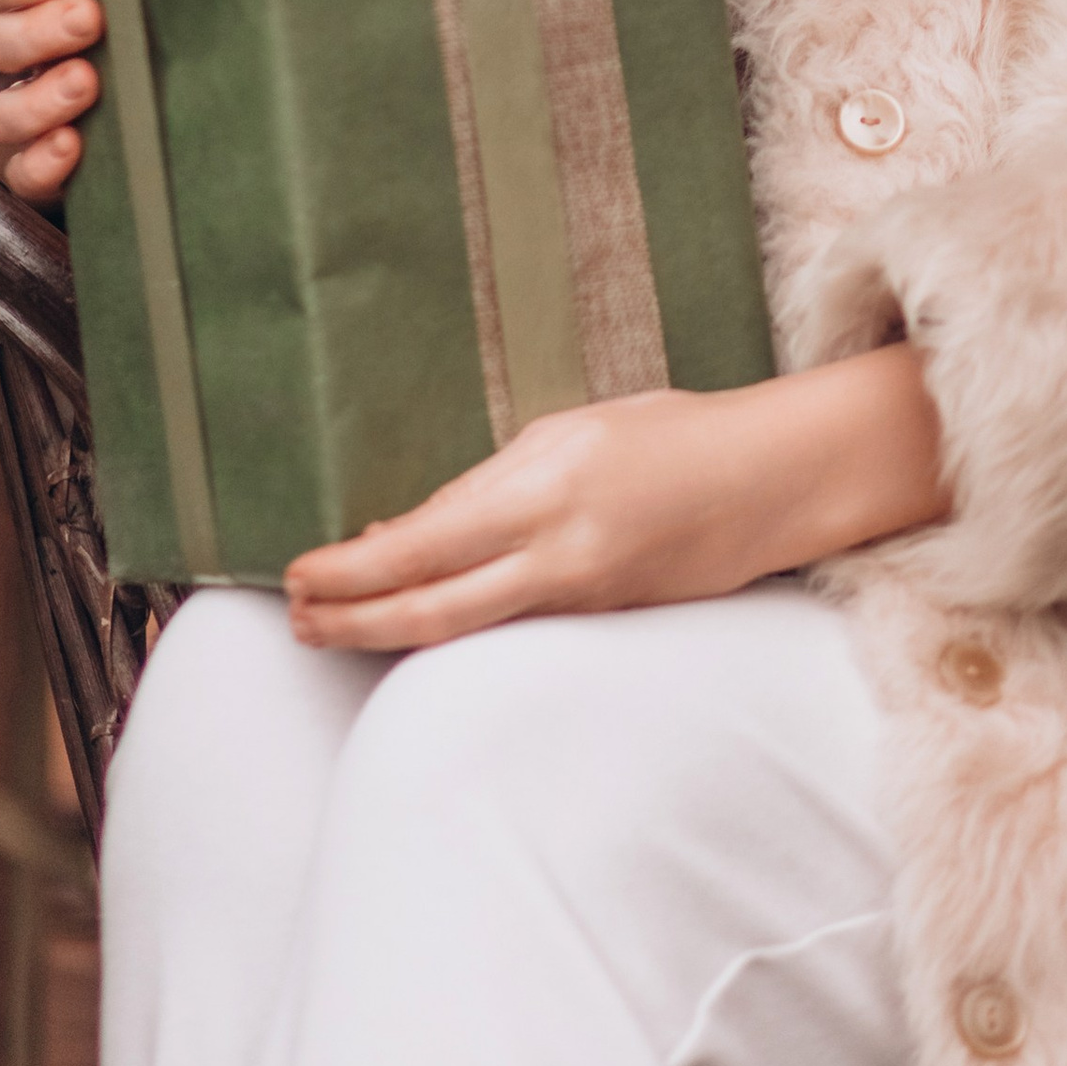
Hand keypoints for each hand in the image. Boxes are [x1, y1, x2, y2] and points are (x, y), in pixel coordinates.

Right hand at [0, 0, 115, 199]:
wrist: (263, 72)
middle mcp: (40, 48)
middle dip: (34, 27)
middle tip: (91, 16)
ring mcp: (49, 110)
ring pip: (0, 111)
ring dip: (34, 97)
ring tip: (87, 82)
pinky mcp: (70, 166)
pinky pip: (26, 174)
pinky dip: (40, 161)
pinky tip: (75, 145)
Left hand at [285, 343, 948, 651]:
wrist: (772, 481)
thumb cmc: (671, 434)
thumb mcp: (570, 433)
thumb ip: (489, 484)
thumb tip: (402, 531)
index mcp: (548, 488)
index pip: (424, 545)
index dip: (351, 572)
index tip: (298, 574)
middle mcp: (559, 554)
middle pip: (429, 610)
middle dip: (351, 620)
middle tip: (294, 618)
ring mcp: (582, 600)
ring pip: (461, 632)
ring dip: (386, 630)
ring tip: (328, 628)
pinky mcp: (601, 625)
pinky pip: (505, 631)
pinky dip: (449, 627)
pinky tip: (412, 621)